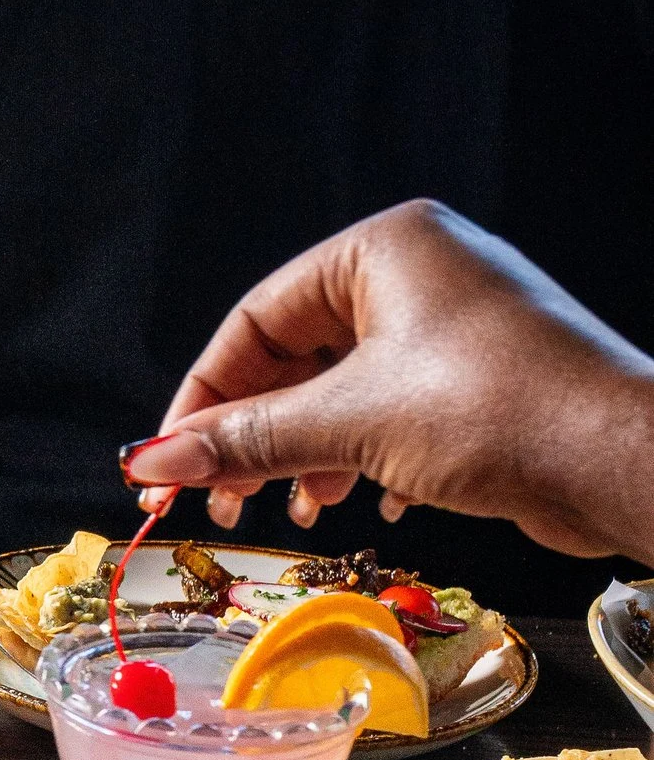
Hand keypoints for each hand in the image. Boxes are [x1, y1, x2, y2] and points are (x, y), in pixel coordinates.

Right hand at [126, 198, 653, 556]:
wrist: (625, 461)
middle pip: (292, 358)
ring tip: (290, 509)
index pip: (256, 319)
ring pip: (335, 392)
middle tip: (215, 496)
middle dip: (251, 434)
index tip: (168, 457)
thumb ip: (243, 441)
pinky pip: (381, 413)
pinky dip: (352, 459)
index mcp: (384, 249)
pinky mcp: (472, 382)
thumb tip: (154, 460)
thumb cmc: (503, 411)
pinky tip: (351, 502)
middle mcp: (416, 275)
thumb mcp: (350, 424)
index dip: (205, 395)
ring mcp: (448, 329)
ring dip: (300, 457)